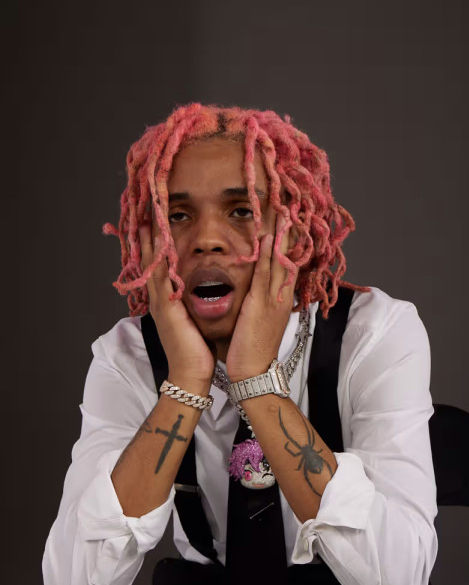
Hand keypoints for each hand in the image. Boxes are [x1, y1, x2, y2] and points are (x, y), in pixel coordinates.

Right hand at [140, 223, 214, 388]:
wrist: (190, 375)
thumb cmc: (196, 352)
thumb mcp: (194, 322)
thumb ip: (195, 305)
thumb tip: (205, 291)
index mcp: (167, 302)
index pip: (159, 266)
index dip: (157, 243)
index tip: (157, 221)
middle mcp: (159, 299)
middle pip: (150, 260)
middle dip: (149, 235)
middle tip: (147, 209)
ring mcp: (160, 303)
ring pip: (153, 264)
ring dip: (150, 240)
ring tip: (149, 216)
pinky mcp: (166, 308)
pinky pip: (161, 276)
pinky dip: (158, 258)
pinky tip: (160, 241)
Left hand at [226, 214, 298, 381]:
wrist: (253, 372)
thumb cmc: (252, 350)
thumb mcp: (258, 321)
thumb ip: (257, 303)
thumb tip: (253, 289)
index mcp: (280, 300)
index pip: (287, 264)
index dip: (288, 243)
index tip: (287, 221)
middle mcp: (281, 296)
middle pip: (289, 258)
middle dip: (290, 232)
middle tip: (290, 206)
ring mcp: (274, 300)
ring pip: (280, 261)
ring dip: (282, 236)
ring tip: (283, 212)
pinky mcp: (261, 305)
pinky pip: (265, 275)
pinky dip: (267, 255)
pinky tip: (267, 237)